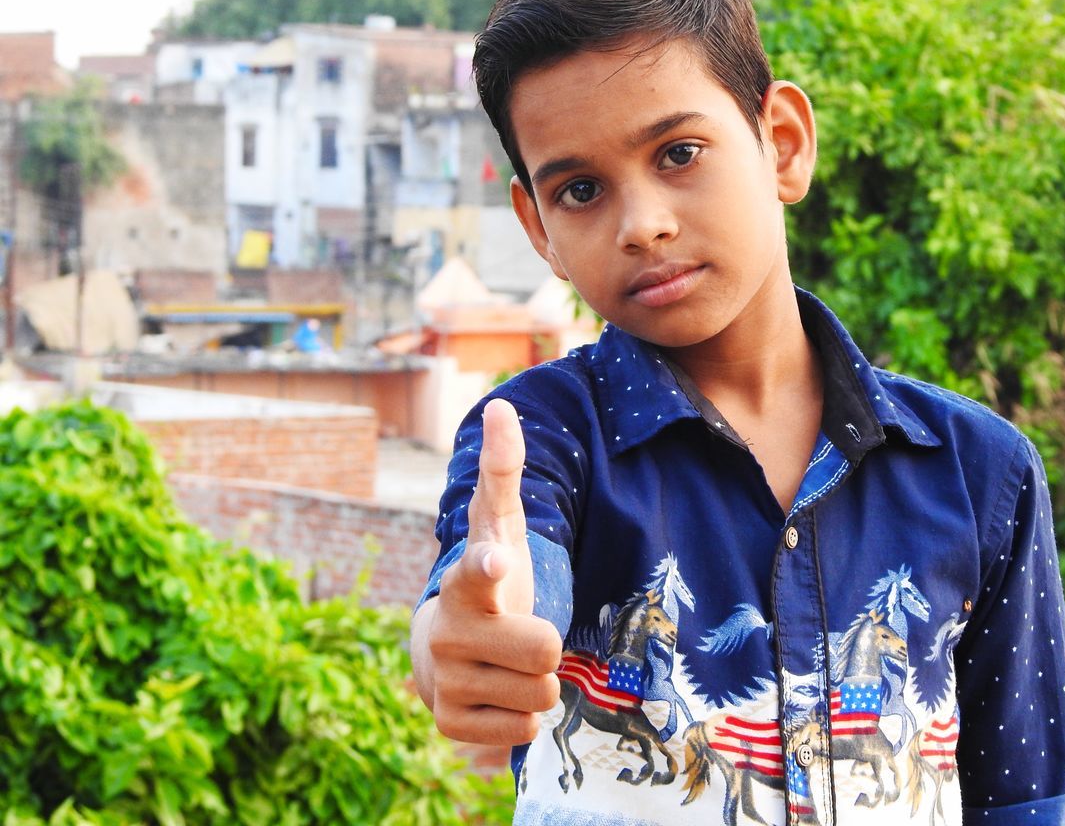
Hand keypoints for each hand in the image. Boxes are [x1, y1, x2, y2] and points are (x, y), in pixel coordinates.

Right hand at [418, 399, 563, 744]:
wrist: (444, 647)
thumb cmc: (486, 581)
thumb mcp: (499, 526)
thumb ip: (503, 470)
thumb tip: (503, 404)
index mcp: (464, 581)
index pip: (477, 570)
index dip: (488, 567)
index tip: (496, 562)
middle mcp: (448, 632)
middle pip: (544, 649)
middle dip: (547, 647)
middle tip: (525, 637)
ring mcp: (445, 682)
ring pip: (540, 695)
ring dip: (537, 683)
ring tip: (509, 664)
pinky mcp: (450, 726)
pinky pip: (523, 733)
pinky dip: (522, 718)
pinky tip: (498, 695)